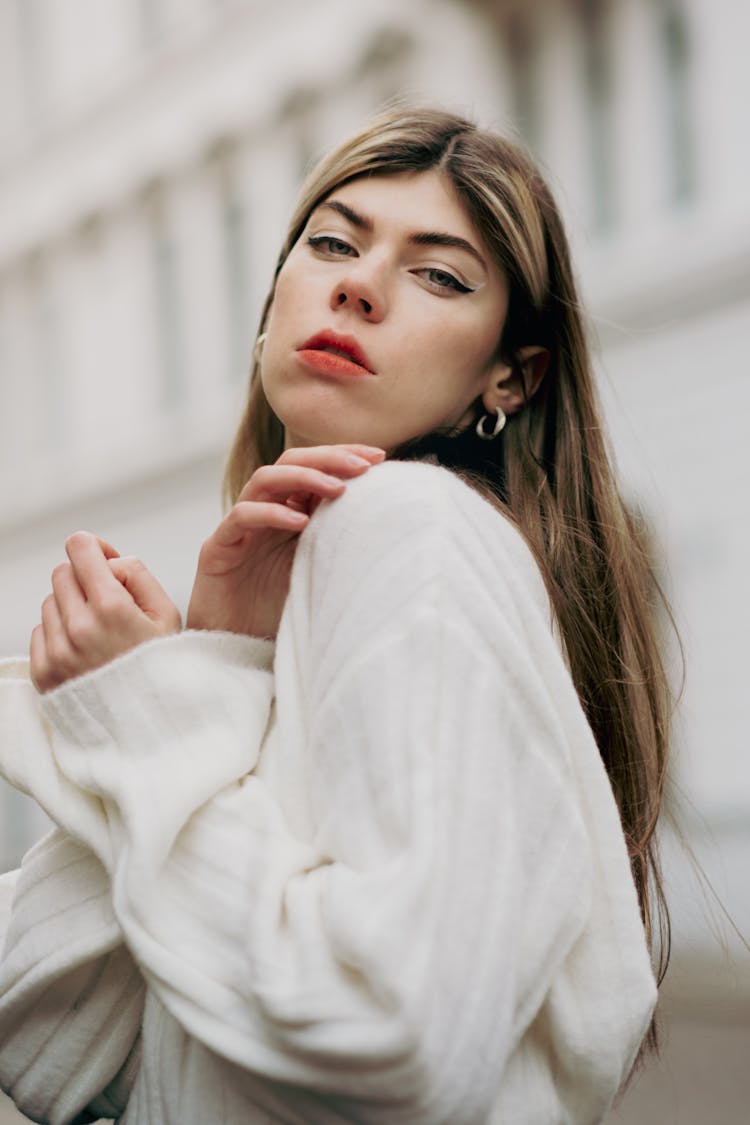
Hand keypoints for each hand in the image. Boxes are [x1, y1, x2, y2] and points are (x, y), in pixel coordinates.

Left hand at [30, 532, 181, 692]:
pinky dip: (59, 635)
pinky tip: (86, 652)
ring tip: (99, 635)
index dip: (93, 549)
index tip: (105, 563)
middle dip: (84, 581)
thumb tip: (108, 562)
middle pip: (62, 573)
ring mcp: (57, 652)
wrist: (149, 727)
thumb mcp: (168, 614)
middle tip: (108, 606)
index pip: (79, 548)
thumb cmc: (161, 670)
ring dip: (71, 609)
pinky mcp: (43, 672)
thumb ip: (137, 574)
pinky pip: (40, 632)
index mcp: (111, 609)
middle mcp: (79, 629)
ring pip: (50, 602)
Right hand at [187, 444, 384, 638]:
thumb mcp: (321, 569)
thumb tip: (389, 520)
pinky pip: (242, 517)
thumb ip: (340, 541)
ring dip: (303, 477)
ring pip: (265, 480)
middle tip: (362, 465)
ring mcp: (239, 527)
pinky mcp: (217, 547)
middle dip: (328, 458)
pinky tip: (300, 523)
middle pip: (291, 463)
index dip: (344, 456)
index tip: (380, 458)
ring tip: (337, 489)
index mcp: (288, 511)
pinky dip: (272, 514)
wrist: (236, 648)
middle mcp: (263, 511)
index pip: (314, 467)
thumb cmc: (280, 608)